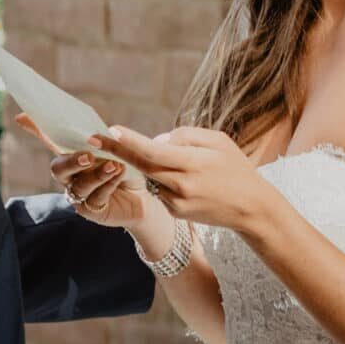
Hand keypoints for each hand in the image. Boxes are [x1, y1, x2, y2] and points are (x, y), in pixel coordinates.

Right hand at [17, 113, 148, 231]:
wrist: (148, 195)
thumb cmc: (132, 167)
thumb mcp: (125, 148)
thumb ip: (111, 141)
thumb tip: (96, 137)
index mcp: (75, 153)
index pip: (52, 140)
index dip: (36, 129)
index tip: (21, 116)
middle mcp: (71, 174)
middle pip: (58, 167)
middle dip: (71, 161)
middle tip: (89, 156)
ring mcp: (79, 193)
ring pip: (79, 184)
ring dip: (98, 173)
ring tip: (116, 166)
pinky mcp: (91, 209)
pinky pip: (95, 197)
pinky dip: (108, 184)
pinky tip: (120, 176)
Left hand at [91, 125, 280, 237]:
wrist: (250, 207)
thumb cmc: (235, 168)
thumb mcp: (218, 141)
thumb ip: (185, 135)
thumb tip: (156, 139)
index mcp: (192, 164)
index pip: (153, 151)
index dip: (129, 141)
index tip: (110, 130)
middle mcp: (180, 185)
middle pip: (142, 165)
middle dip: (118, 151)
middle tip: (94, 138)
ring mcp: (176, 202)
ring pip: (151, 177)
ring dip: (149, 165)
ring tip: (171, 160)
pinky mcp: (175, 213)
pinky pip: (159, 190)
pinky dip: (163, 180)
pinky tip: (185, 180)